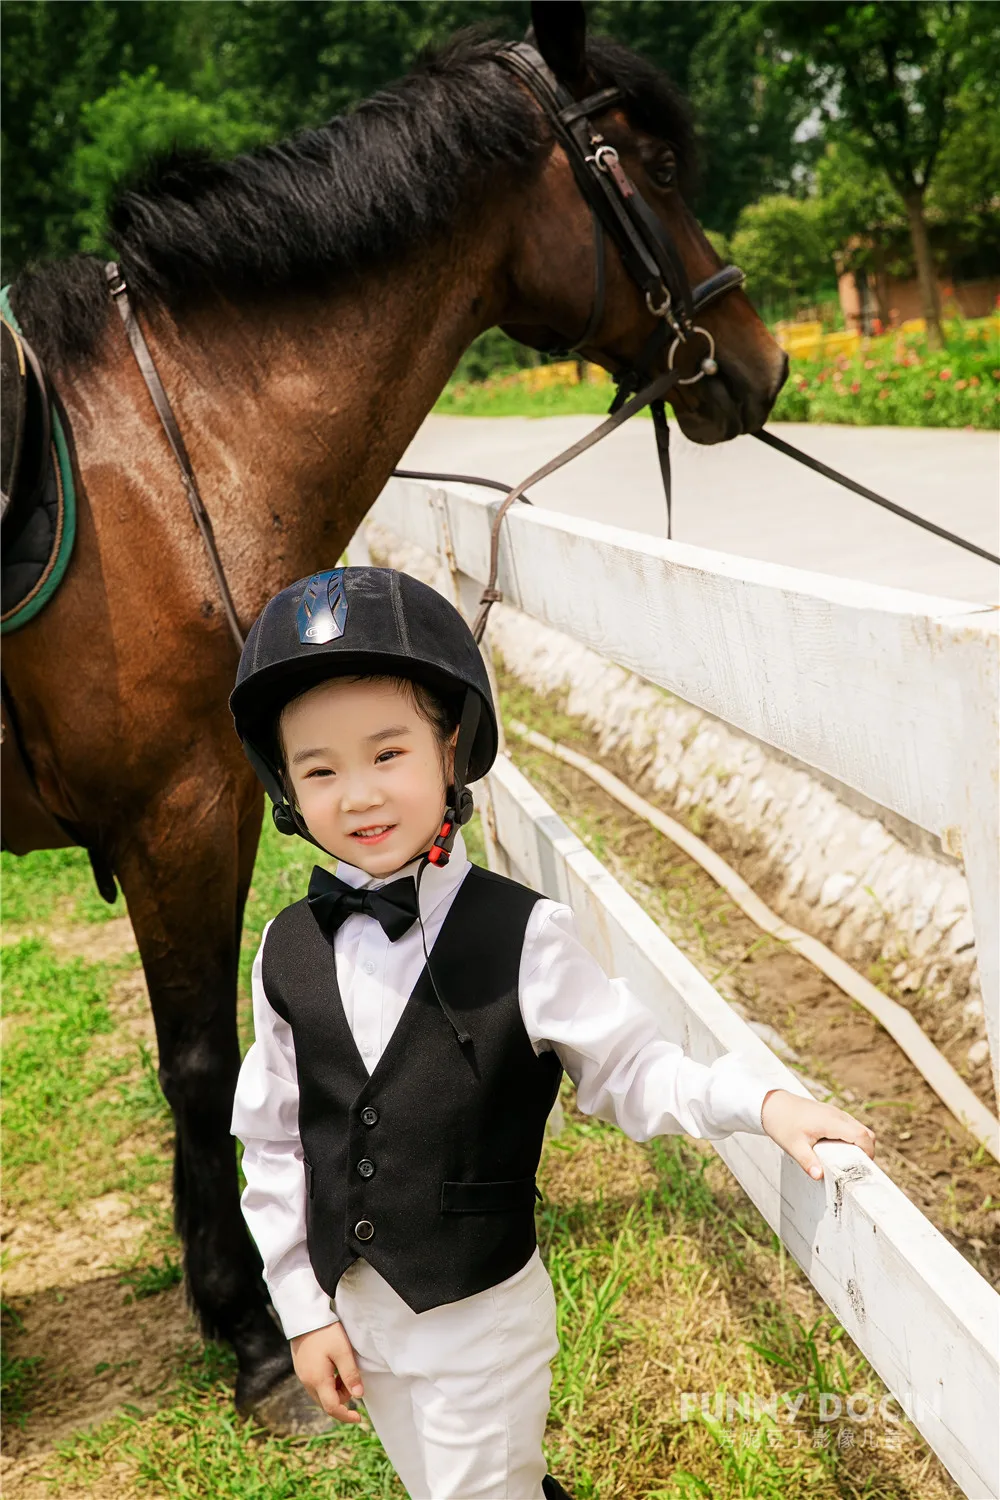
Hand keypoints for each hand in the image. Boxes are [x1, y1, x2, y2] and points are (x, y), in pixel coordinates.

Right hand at [290, 1320, 363, 1422]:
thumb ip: (350, 1375)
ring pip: (321, 1394)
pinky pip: (315, 1385)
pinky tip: (333, 1367)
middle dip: (342, 1399)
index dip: (346, 1416)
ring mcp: (302, 1375)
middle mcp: (307, 1382)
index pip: (332, 1408)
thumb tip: (359, 1396)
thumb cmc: (325, 1332)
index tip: (358, 1418)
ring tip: (343, 1370)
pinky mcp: (301, 1369)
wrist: (304, 1316)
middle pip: (326, 1403)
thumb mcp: (343, 1352)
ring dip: (335, 1390)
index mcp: (317, 1380)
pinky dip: (327, 1383)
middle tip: (352, 1380)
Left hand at [760, 1088, 874, 1179]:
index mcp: (832, 1122)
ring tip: (844, 1161)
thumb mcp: (793, 1146)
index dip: (868, 1152)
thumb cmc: (782, 1123)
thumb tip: (819, 1176)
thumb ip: (808, 1162)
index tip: (862, 1168)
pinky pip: (849, 1125)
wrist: (771, 1104)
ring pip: (858, 1128)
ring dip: (857, 1144)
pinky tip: (836, 1150)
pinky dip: (850, 1138)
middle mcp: (837, 1115)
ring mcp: (835, 1113)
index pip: (862, 1135)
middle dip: (865, 1151)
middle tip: (853, 1167)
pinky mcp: (830, 1114)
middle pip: (865, 1132)